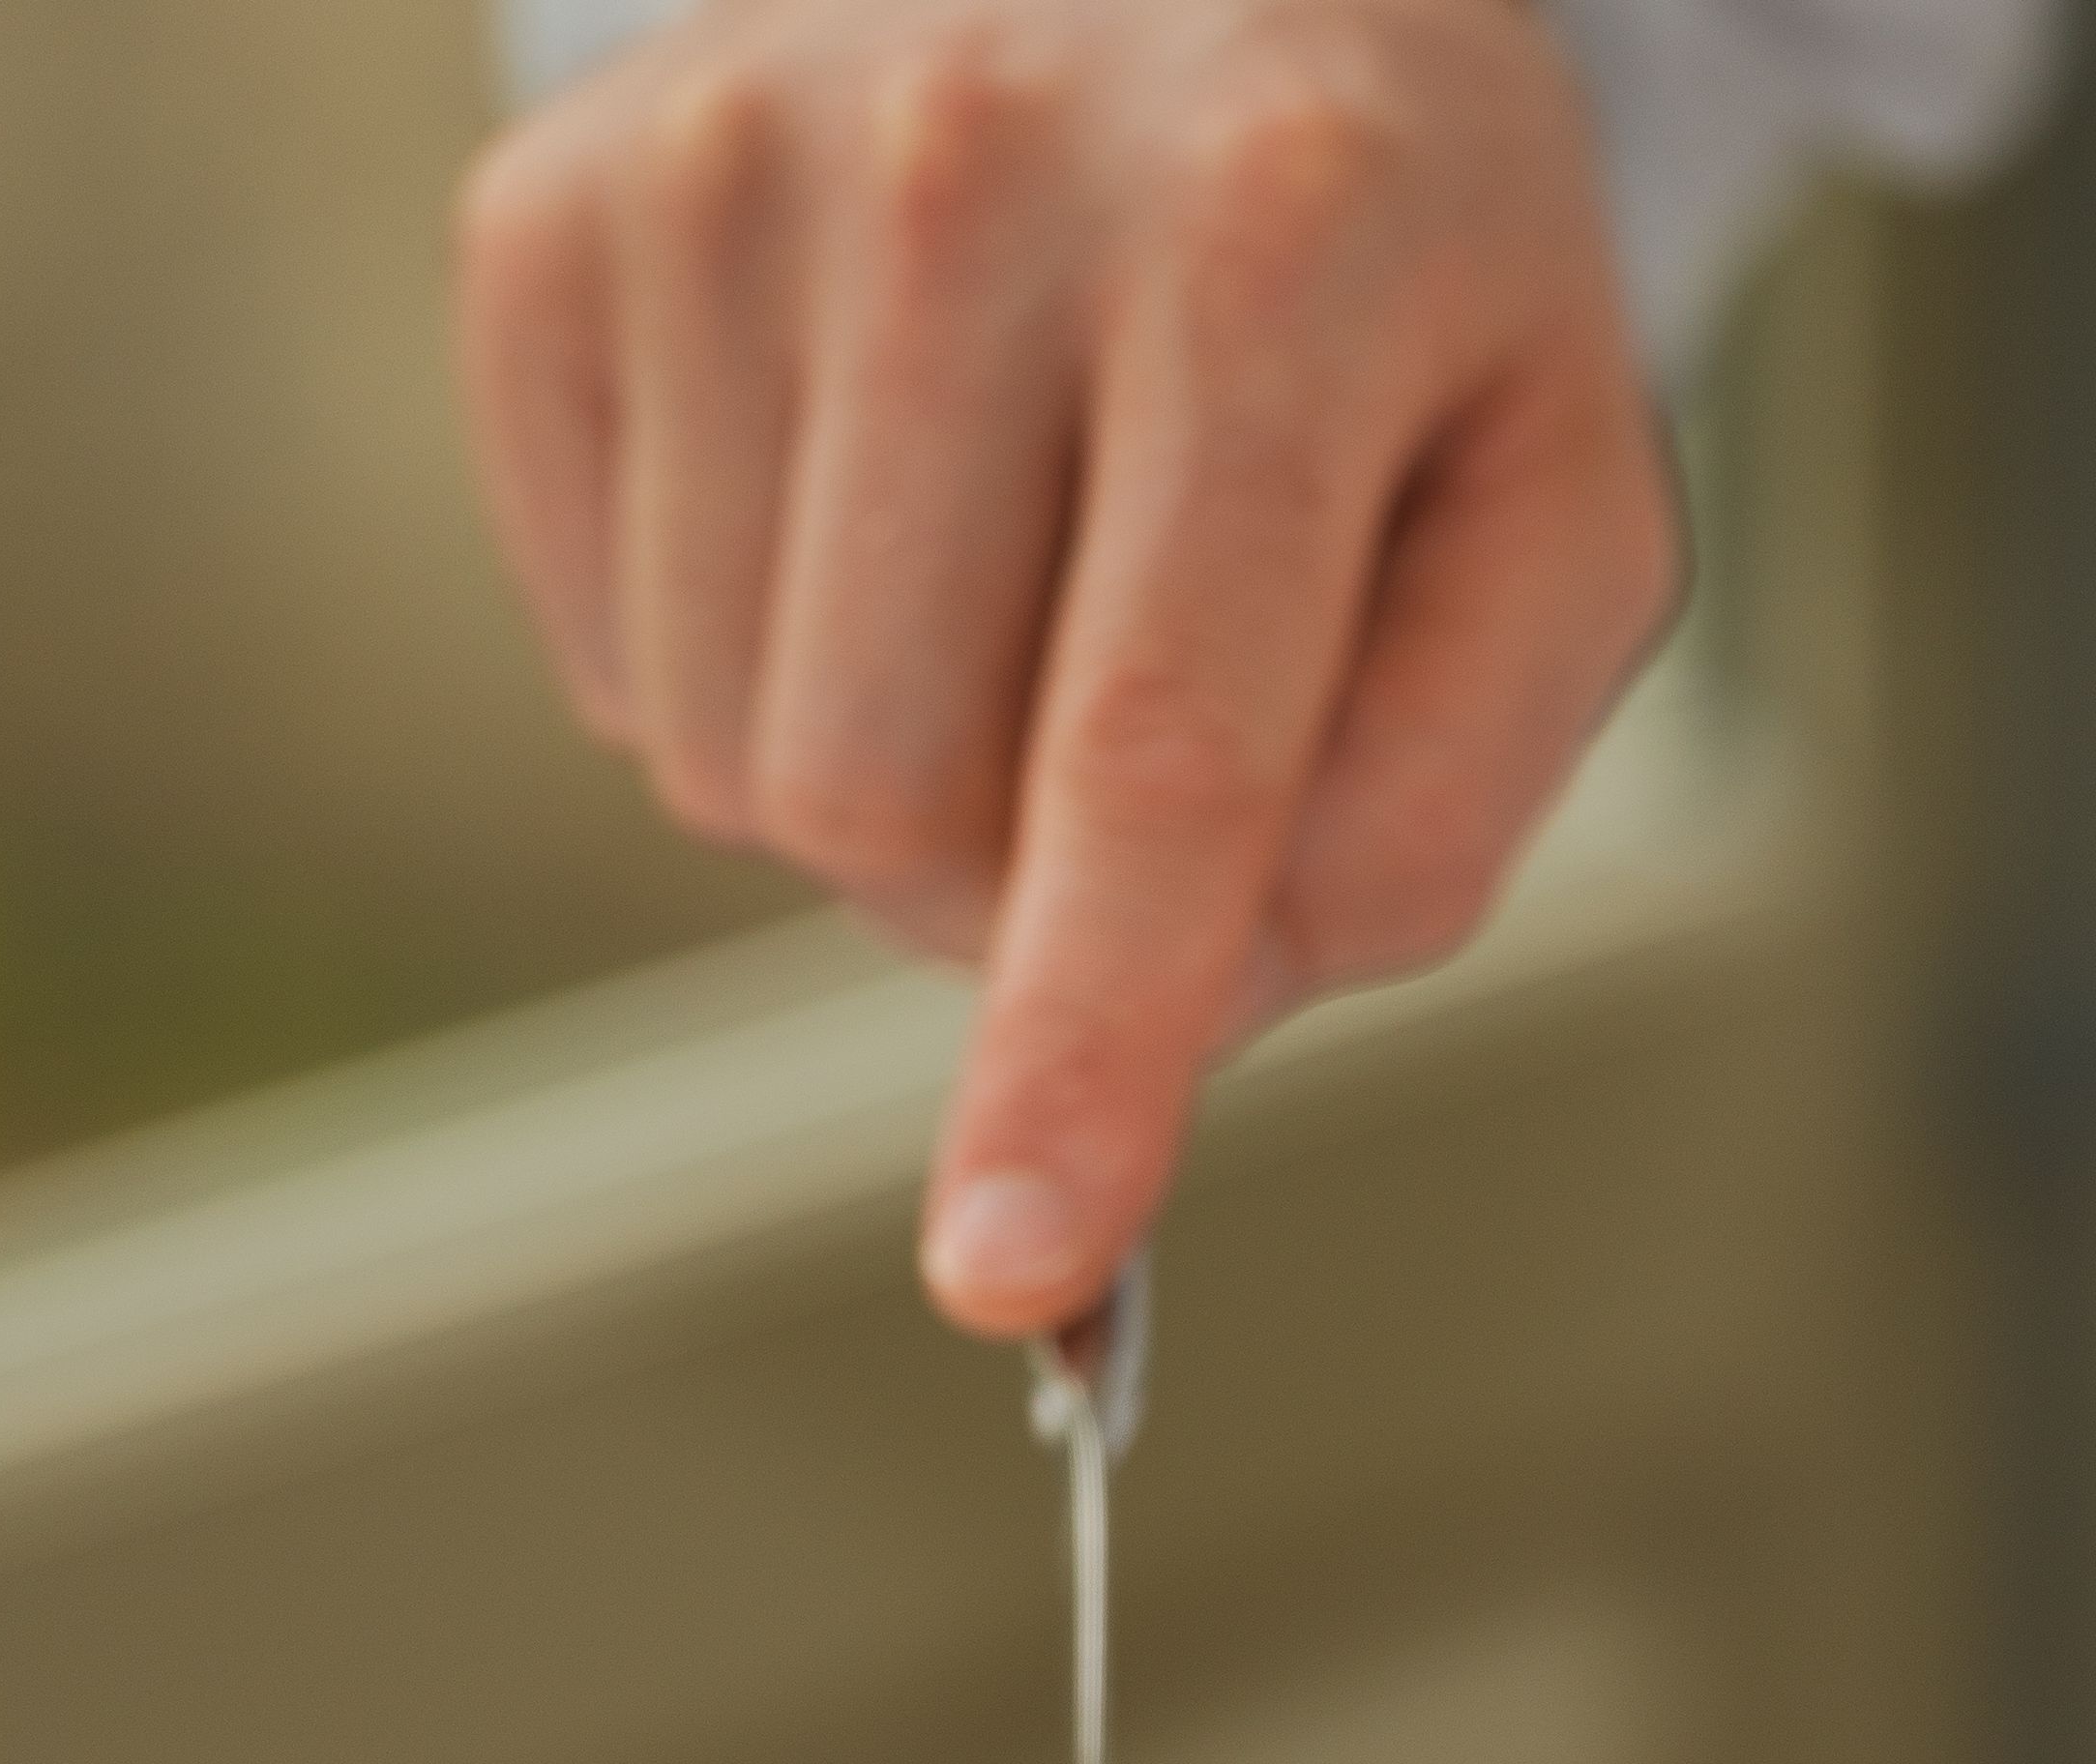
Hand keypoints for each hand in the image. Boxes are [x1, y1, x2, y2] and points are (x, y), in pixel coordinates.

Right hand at [452, 0, 1674, 1337]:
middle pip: (895, 805)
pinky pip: (609, 665)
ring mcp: (723, 171)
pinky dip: (739, 661)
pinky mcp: (553, 221)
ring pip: (733, 765)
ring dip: (879, 778)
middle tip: (1121, 720)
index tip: (1005, 1262)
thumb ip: (1443, 784)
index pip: (1153, 745)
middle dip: (1012, 889)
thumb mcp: (1542, 481)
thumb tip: (1208, 1002)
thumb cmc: (1372, 247)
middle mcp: (972, 168)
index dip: (1078, 1041)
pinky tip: (861, 490)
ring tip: (1001, 559)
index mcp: (1278, 241)